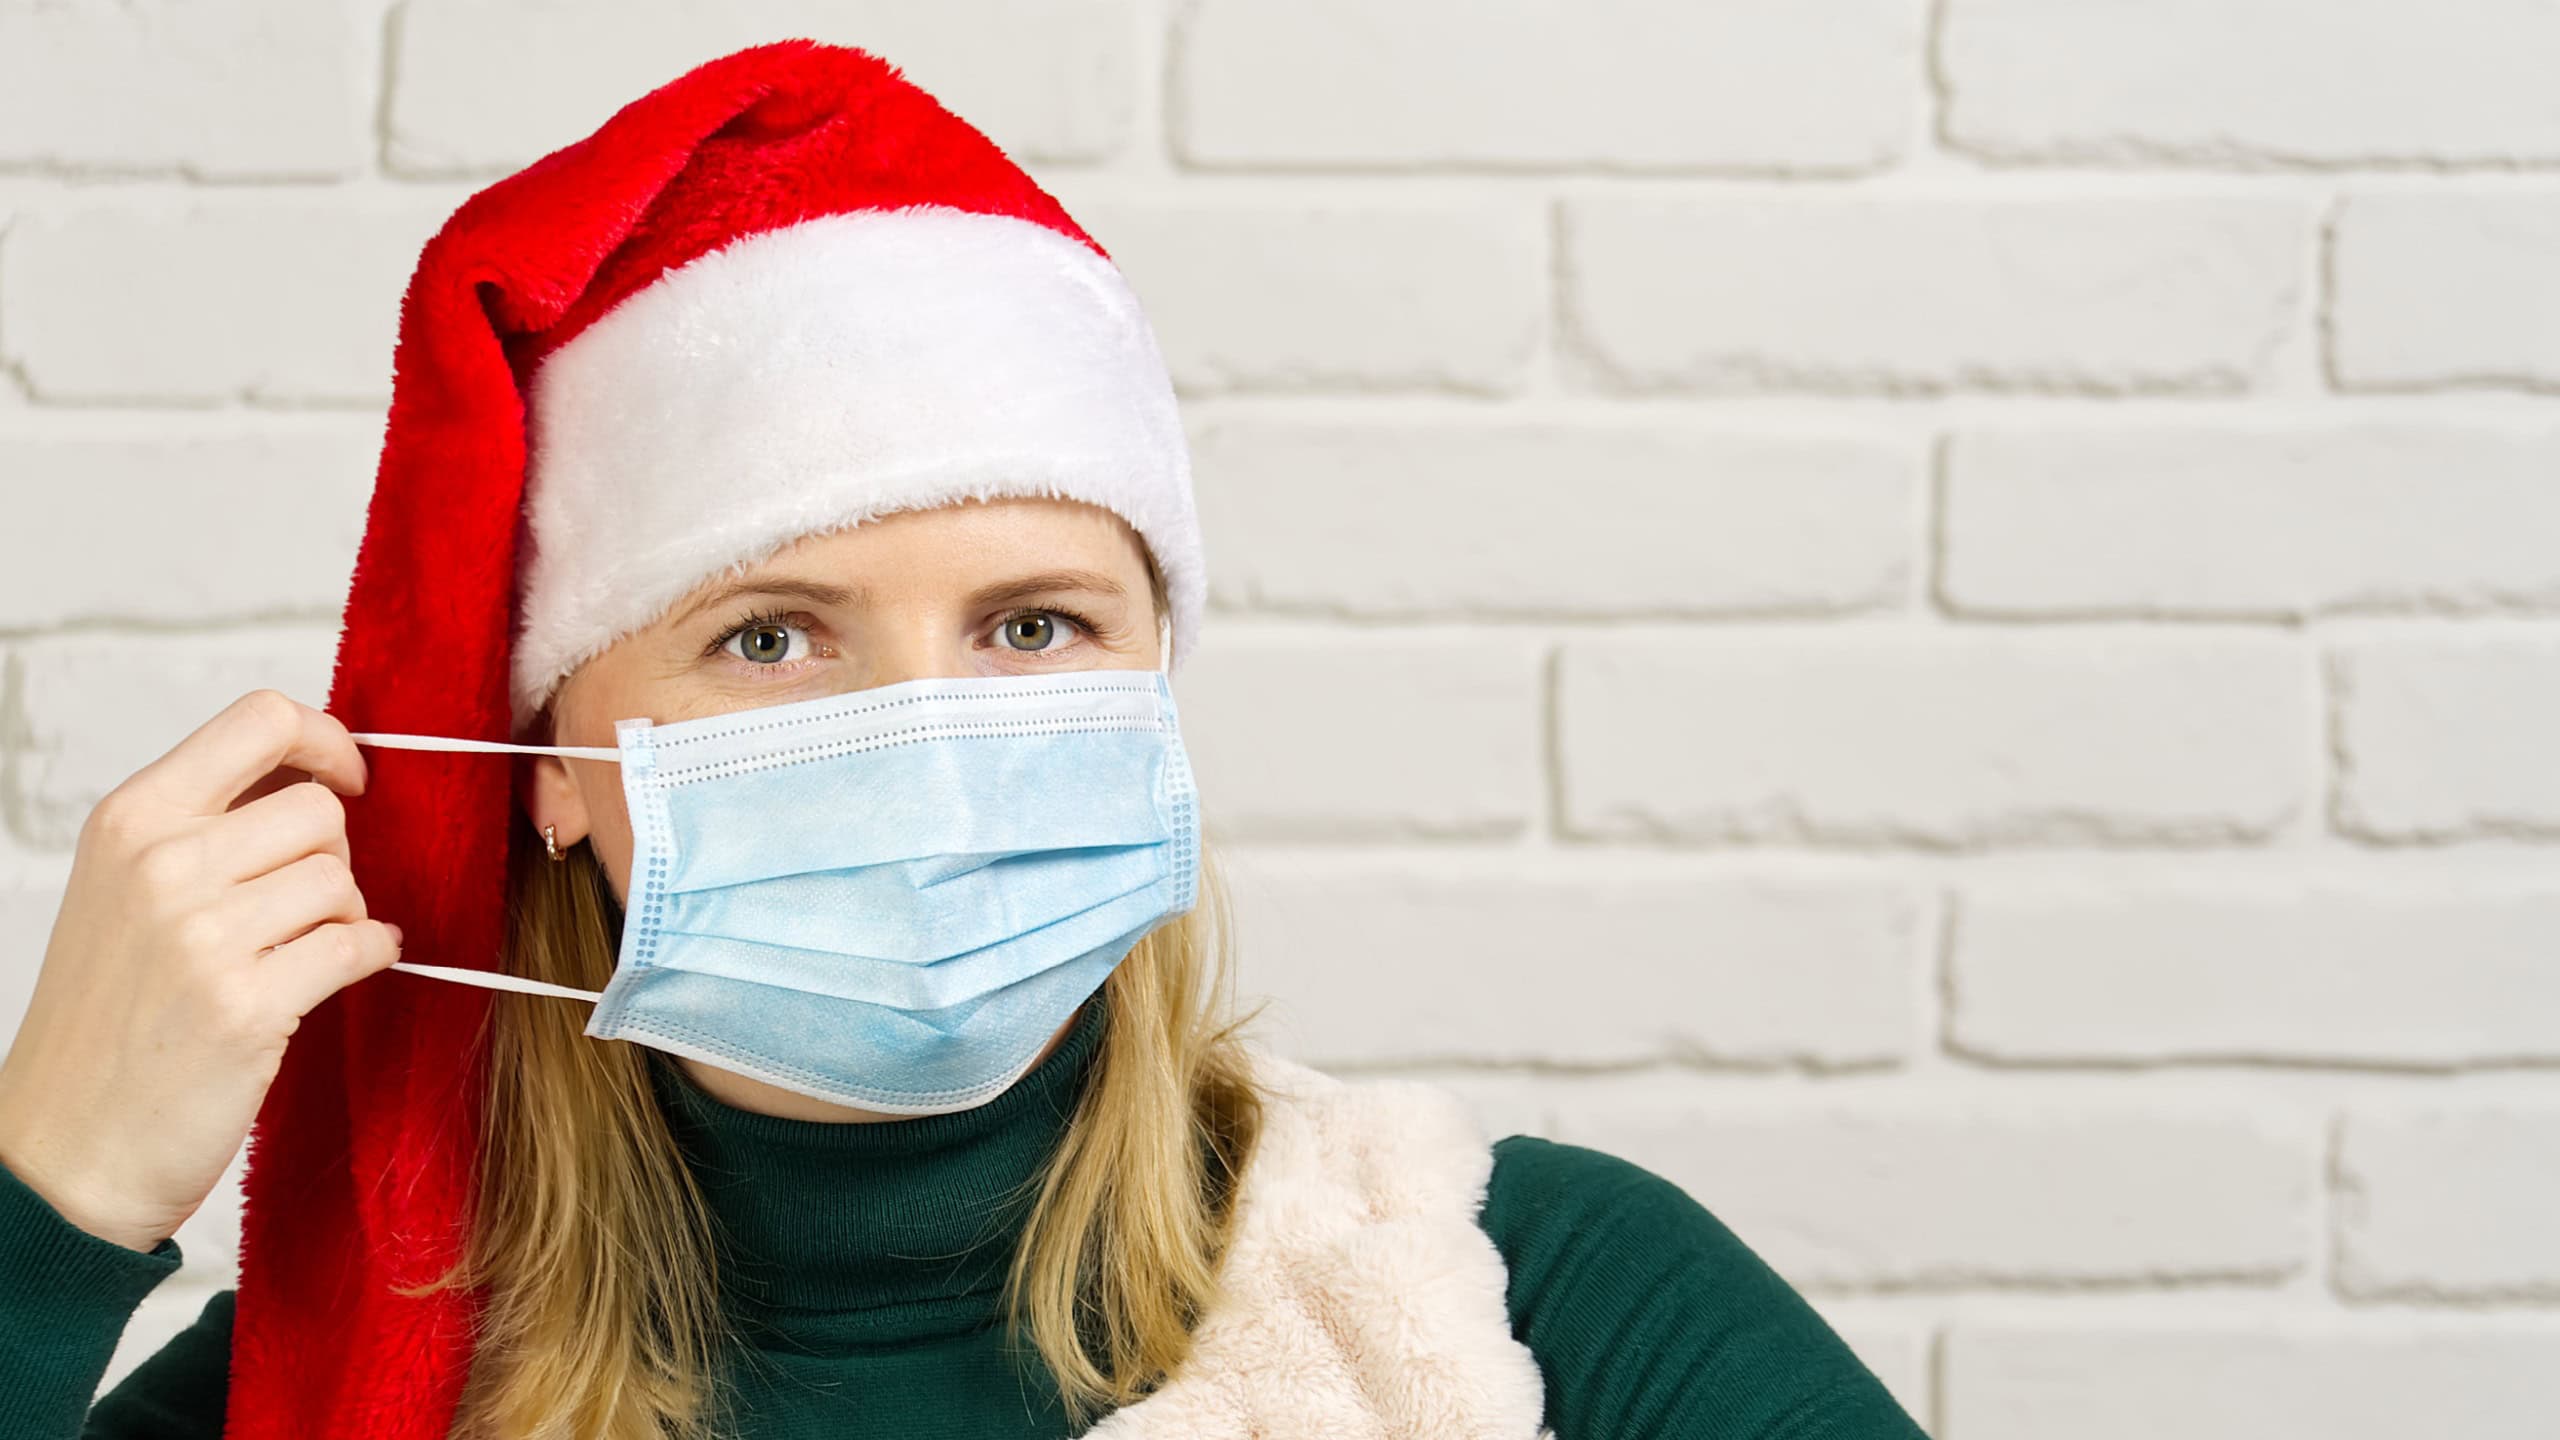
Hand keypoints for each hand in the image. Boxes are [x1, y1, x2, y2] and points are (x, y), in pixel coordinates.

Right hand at [0, 690, 401, 1252]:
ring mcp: (202, 935)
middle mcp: (162, 865)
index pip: (261, 719)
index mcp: (132, 819)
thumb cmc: (109, 1018)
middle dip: (332, 858)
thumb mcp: (126, 889)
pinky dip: (371, 956)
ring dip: (345, 915)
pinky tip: (342, 972)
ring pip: (343, 880)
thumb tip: (318, 777)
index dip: (327, 741)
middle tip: (301, 906)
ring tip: (299, 951)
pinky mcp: (248, 1004)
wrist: (68, 1148)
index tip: (348, 775)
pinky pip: (361, 945)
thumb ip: (205, 826)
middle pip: (320, 810)